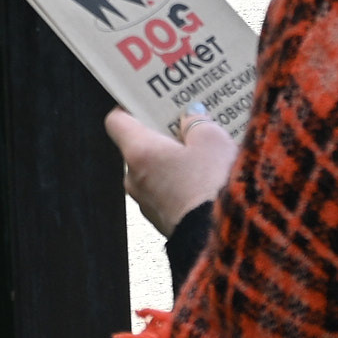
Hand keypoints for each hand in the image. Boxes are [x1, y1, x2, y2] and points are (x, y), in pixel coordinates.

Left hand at [106, 107, 237, 236]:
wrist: (222, 240)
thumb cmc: (211, 186)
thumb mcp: (212, 140)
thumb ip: (198, 121)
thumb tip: (191, 115)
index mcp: (139, 152)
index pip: (116, 121)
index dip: (130, 106)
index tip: (148, 98)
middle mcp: (134, 178)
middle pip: (140, 145)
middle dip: (162, 131)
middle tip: (187, 118)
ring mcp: (147, 202)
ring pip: (156, 169)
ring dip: (175, 157)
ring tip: (204, 147)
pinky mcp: (163, 219)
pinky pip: (167, 189)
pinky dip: (181, 179)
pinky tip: (207, 175)